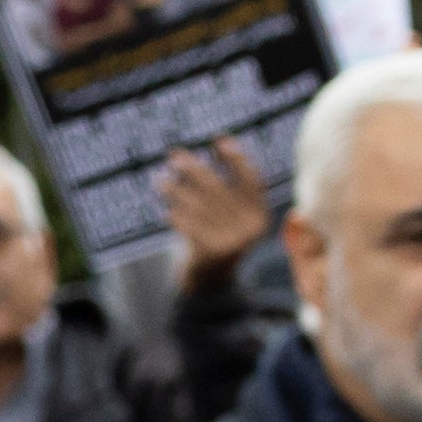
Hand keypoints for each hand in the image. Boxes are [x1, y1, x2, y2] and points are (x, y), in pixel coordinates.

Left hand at [161, 141, 272, 284]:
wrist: (211, 282)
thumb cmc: (218, 238)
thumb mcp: (232, 217)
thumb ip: (230, 189)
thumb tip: (218, 144)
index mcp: (262, 217)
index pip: (251, 180)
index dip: (236, 158)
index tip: (218, 139)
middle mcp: (251, 228)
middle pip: (220, 189)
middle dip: (195, 169)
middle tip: (174, 154)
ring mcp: (233, 241)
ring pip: (199, 205)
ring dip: (176, 190)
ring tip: (160, 180)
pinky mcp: (212, 252)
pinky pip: (189, 225)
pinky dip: (176, 215)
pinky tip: (165, 209)